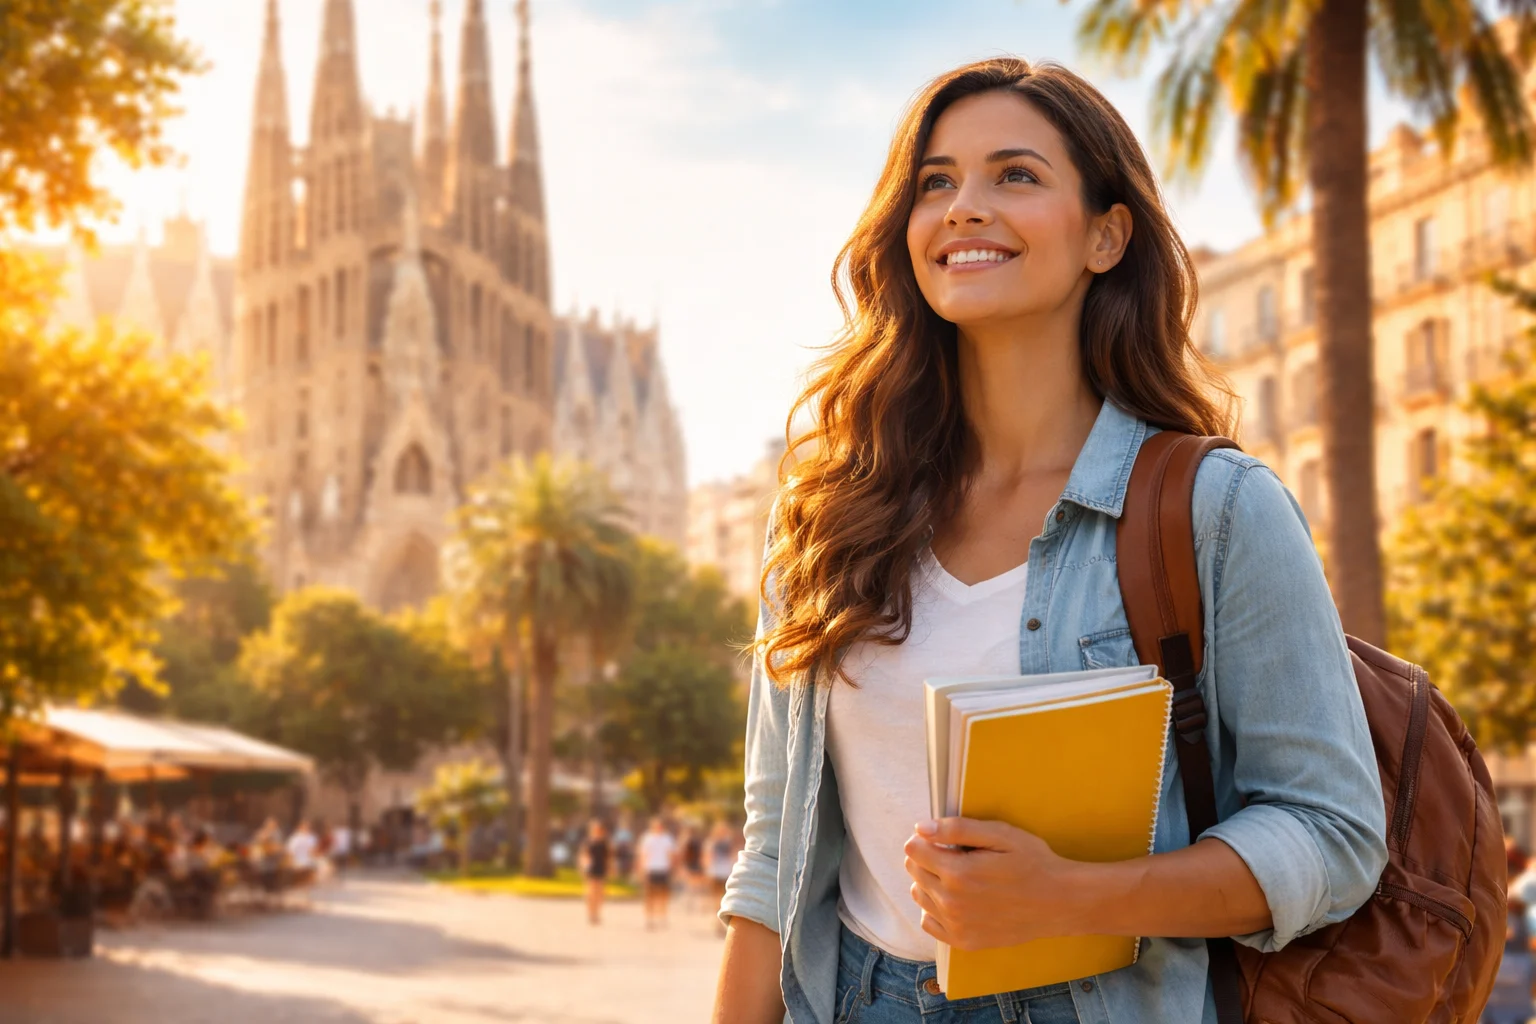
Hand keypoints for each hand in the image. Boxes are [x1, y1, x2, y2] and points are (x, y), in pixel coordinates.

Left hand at [903, 817, 1082, 951]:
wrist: (1059, 903)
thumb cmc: (1033, 863)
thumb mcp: (1001, 835)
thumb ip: (958, 829)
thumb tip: (921, 828)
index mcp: (958, 872)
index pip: (912, 850)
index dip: (924, 838)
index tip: (941, 838)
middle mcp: (951, 902)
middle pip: (913, 871)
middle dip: (926, 857)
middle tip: (953, 854)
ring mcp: (956, 925)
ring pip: (918, 895)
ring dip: (929, 881)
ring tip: (957, 876)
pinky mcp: (964, 941)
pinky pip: (929, 922)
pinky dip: (935, 908)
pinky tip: (956, 899)